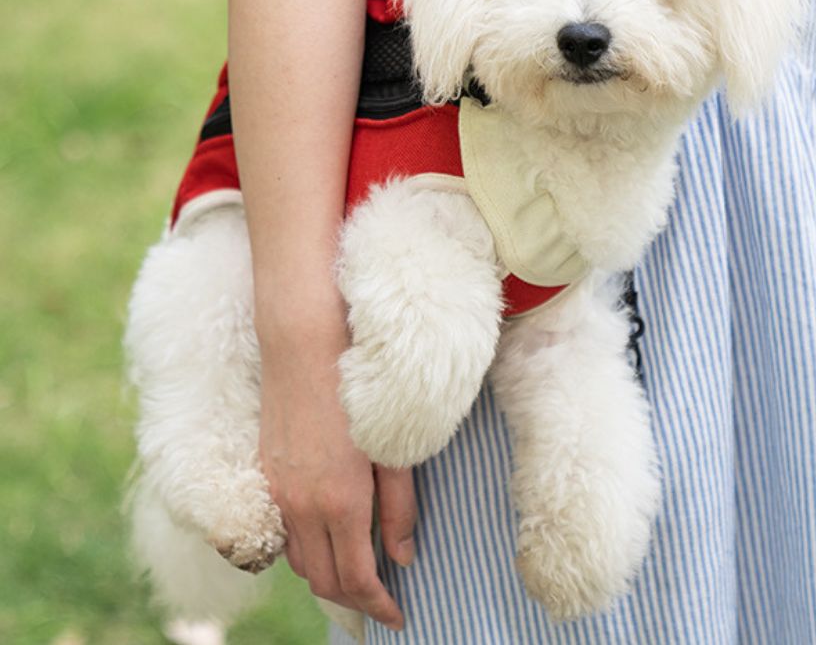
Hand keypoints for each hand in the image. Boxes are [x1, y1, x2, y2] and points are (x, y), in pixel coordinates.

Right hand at [257, 310, 415, 630]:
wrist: (303, 345)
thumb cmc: (357, 389)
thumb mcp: (392, 448)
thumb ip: (399, 505)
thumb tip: (403, 555)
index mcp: (340, 502)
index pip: (356, 579)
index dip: (378, 605)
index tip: (398, 616)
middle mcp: (302, 506)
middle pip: (324, 581)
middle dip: (353, 600)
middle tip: (382, 601)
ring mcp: (279, 491)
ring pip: (300, 560)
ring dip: (328, 575)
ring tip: (359, 570)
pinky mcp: (268, 474)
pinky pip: (285, 531)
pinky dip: (307, 548)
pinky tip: (329, 534)